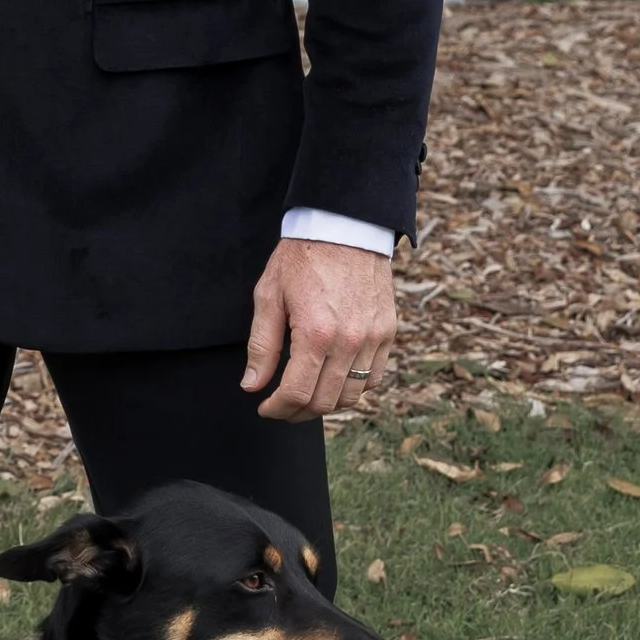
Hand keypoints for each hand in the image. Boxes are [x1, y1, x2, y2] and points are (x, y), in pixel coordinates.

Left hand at [242, 236, 397, 421]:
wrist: (345, 228)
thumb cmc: (302, 258)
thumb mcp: (269, 296)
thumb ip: (261, 345)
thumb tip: (252, 385)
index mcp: (316, 334)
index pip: (297, 393)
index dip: (277, 409)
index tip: (265, 408)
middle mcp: (349, 342)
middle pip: (324, 401)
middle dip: (297, 412)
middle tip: (281, 406)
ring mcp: (373, 339)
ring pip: (351, 395)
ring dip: (326, 404)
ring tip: (306, 396)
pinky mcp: (388, 332)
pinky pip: (374, 377)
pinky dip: (354, 388)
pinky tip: (334, 380)